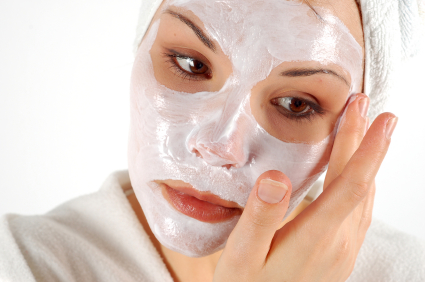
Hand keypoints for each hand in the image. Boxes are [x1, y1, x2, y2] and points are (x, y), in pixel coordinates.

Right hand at [213, 94, 396, 280]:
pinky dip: (360, 184)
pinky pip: (358, 212)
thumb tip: (276, 178)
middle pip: (359, 184)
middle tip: (368, 108)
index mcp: (315, 238)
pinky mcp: (338, 255)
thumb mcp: (242, 256)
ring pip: (363, 197)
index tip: (377, 117)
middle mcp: (337, 243)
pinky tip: (355, 176)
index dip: (366, 148)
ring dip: (366, 161)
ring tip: (366, 131)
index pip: (349, 185)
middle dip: (365, 142)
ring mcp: (342, 251)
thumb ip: (259, 218)